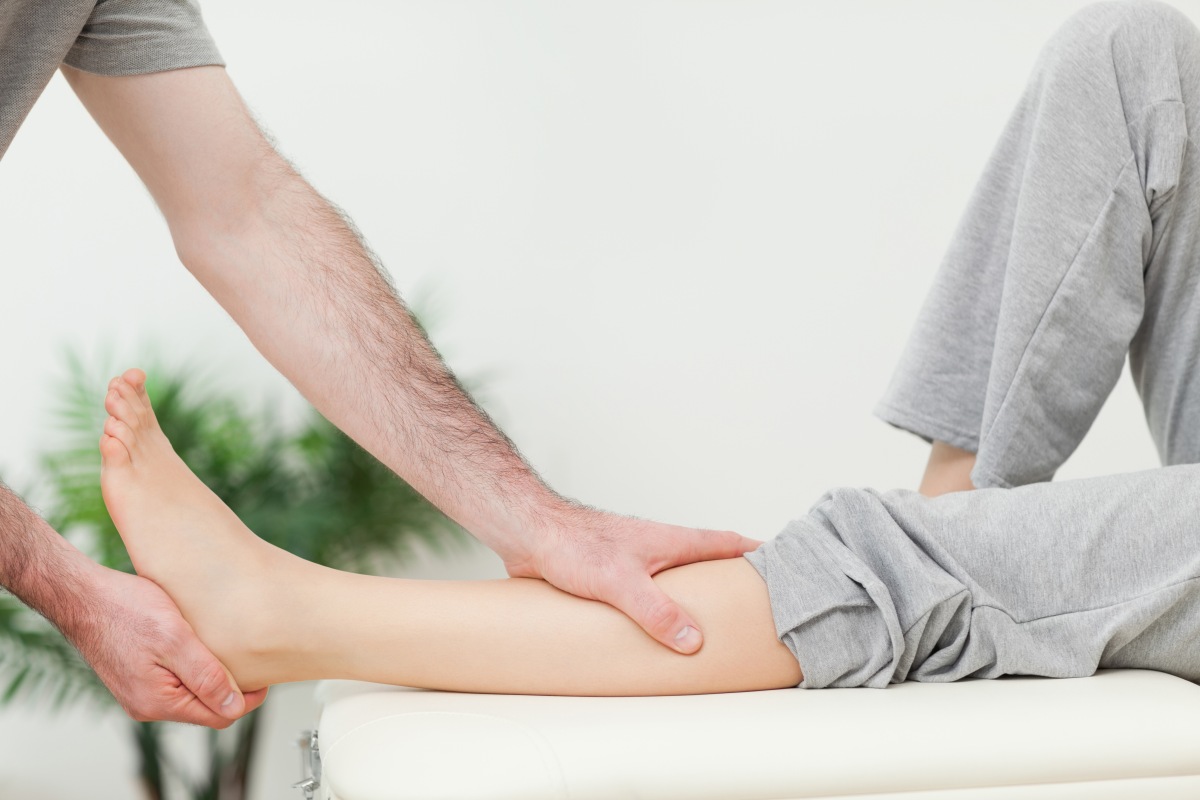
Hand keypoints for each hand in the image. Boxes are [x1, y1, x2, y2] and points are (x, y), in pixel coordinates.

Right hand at [69, 566, 267, 727]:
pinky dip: (192, 667)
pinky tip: (199, 644)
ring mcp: (140, 692)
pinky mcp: (136, 676)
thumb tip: (233, 707)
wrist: (82, 596)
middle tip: (250, 656)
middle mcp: (148, 705)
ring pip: (191, 693)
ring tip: (226, 646)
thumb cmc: (126, 610)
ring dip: (211, 675)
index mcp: (159, 702)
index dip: (247, 698)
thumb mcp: (175, 639)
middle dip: (231, 687)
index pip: (219, 716)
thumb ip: (205, 676)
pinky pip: (175, 680)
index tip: (264, 674)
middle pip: (207, 707)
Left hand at [504, 506, 761, 653]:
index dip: (758, 553)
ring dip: (695, 599)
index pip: (727, 543)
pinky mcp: (614, 576)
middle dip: (732, 582)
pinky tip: (656, 634)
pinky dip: (661, 610)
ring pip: (679, 580)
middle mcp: (660, 548)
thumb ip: (658, 611)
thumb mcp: (622, 582)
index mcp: (673, 541)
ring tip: (713, 628)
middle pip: (708, 562)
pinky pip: (649, 594)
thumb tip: (693, 641)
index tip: (787, 565)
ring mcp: (638, 561)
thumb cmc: (572, 543)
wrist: (530, 533)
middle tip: (756, 607)